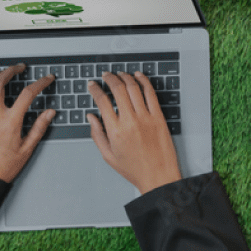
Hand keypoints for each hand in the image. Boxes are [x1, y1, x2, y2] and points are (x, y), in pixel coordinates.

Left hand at [0, 64, 56, 182]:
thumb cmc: (3, 166)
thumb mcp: (27, 148)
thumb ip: (39, 128)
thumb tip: (50, 113)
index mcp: (10, 123)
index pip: (28, 94)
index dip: (40, 83)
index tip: (47, 79)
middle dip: (11, 71)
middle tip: (19, 68)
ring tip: (3, 74)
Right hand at [86, 72, 181, 194]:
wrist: (158, 175)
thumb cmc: (134, 168)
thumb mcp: (108, 155)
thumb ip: (97, 134)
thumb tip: (91, 116)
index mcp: (115, 131)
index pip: (102, 102)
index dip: (95, 90)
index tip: (92, 85)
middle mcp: (130, 121)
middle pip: (119, 90)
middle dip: (110, 79)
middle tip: (105, 75)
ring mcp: (146, 117)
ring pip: (134, 88)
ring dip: (126, 77)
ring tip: (120, 74)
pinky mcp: (159, 116)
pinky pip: (151, 93)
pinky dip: (144, 81)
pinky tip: (138, 76)